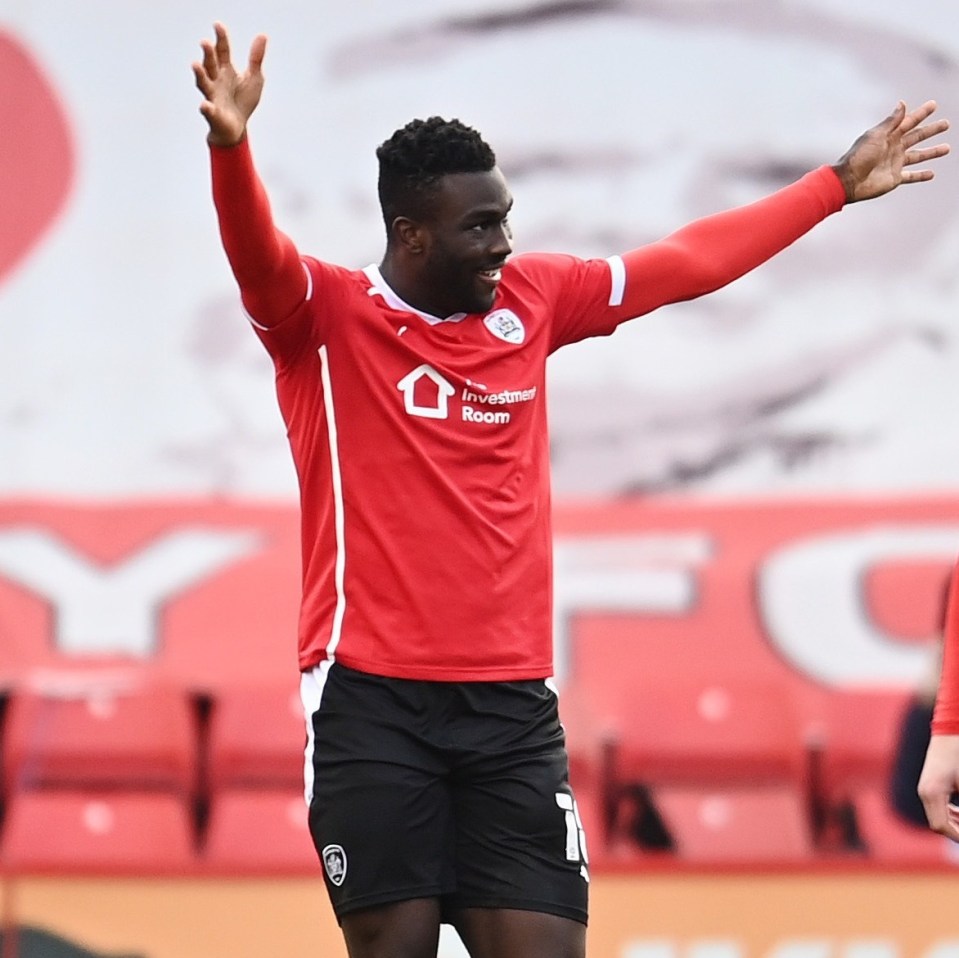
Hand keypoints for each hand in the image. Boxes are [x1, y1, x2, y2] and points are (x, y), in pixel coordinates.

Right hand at [193, 22, 266, 147]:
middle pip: (210, 64)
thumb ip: (256, 58)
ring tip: (195, 64)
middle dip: (208, 53)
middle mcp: (216, 80)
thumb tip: (262, 36)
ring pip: (203, 83)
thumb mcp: (254, 78)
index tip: (217, 25)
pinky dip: (206, 109)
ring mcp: (212, 96)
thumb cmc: (243, 101)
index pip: (222, 50)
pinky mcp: (213, 113)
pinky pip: (208, 111)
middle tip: (205, 42)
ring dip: (199, 74)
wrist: (236, 128)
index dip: (220, 38)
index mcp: (226, 70)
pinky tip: (205, 105)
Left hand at [831, 100, 949, 202]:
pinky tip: (931, 174)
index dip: (921, 113)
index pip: (909, 122)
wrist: (849, 181)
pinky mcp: (895, 178)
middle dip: (931, 130)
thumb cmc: (859, 156)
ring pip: (918, 156)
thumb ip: (891, 122)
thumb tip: (902, 103)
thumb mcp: (875, 135)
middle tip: (946, 124)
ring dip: (932, 152)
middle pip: (917, 137)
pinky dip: (921, 176)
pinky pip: (911, 176)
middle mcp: (894, 148)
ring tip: (947, 148)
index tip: (934, 105)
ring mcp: (895, 163)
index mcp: (889, 135)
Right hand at [917, 733, 958, 839]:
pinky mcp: (928, 785)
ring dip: (954, 823)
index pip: (941, 826)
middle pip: (938, 824)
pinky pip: (936, 807)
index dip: (957, 836)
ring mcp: (924, 788)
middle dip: (956, 831)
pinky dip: (950, 814)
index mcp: (933, 793)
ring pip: (937, 817)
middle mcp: (924, 792)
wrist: (950, 732)